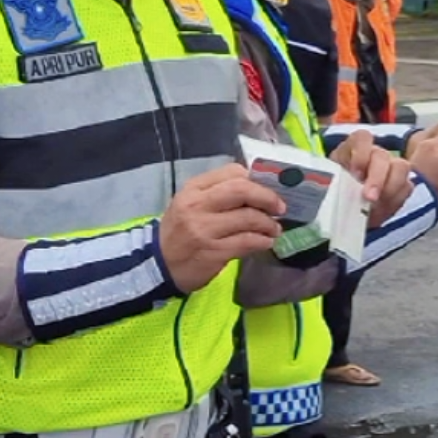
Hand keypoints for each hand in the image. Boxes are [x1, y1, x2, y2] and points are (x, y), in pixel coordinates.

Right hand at [159, 163, 284, 292]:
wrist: (158, 265)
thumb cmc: (179, 231)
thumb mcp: (190, 204)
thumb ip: (218, 193)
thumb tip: (257, 187)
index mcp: (194, 189)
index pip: (232, 173)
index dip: (256, 180)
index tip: (269, 190)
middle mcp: (197, 205)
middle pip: (242, 190)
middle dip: (267, 198)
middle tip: (280, 208)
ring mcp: (205, 230)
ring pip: (248, 218)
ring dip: (268, 224)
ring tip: (274, 229)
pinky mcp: (213, 252)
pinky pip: (247, 242)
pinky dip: (262, 241)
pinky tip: (266, 242)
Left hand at [329, 130, 412, 227]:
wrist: (344, 210)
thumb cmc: (334, 192)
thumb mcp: (330, 184)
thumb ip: (333, 182)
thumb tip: (335, 189)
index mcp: (353, 148)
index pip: (362, 138)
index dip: (361, 153)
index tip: (355, 173)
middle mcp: (373, 154)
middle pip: (382, 155)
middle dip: (377, 177)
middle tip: (369, 197)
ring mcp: (390, 166)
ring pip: (401, 167)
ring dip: (391, 187)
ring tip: (378, 205)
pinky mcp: (401, 183)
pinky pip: (407, 187)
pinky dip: (396, 199)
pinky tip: (385, 210)